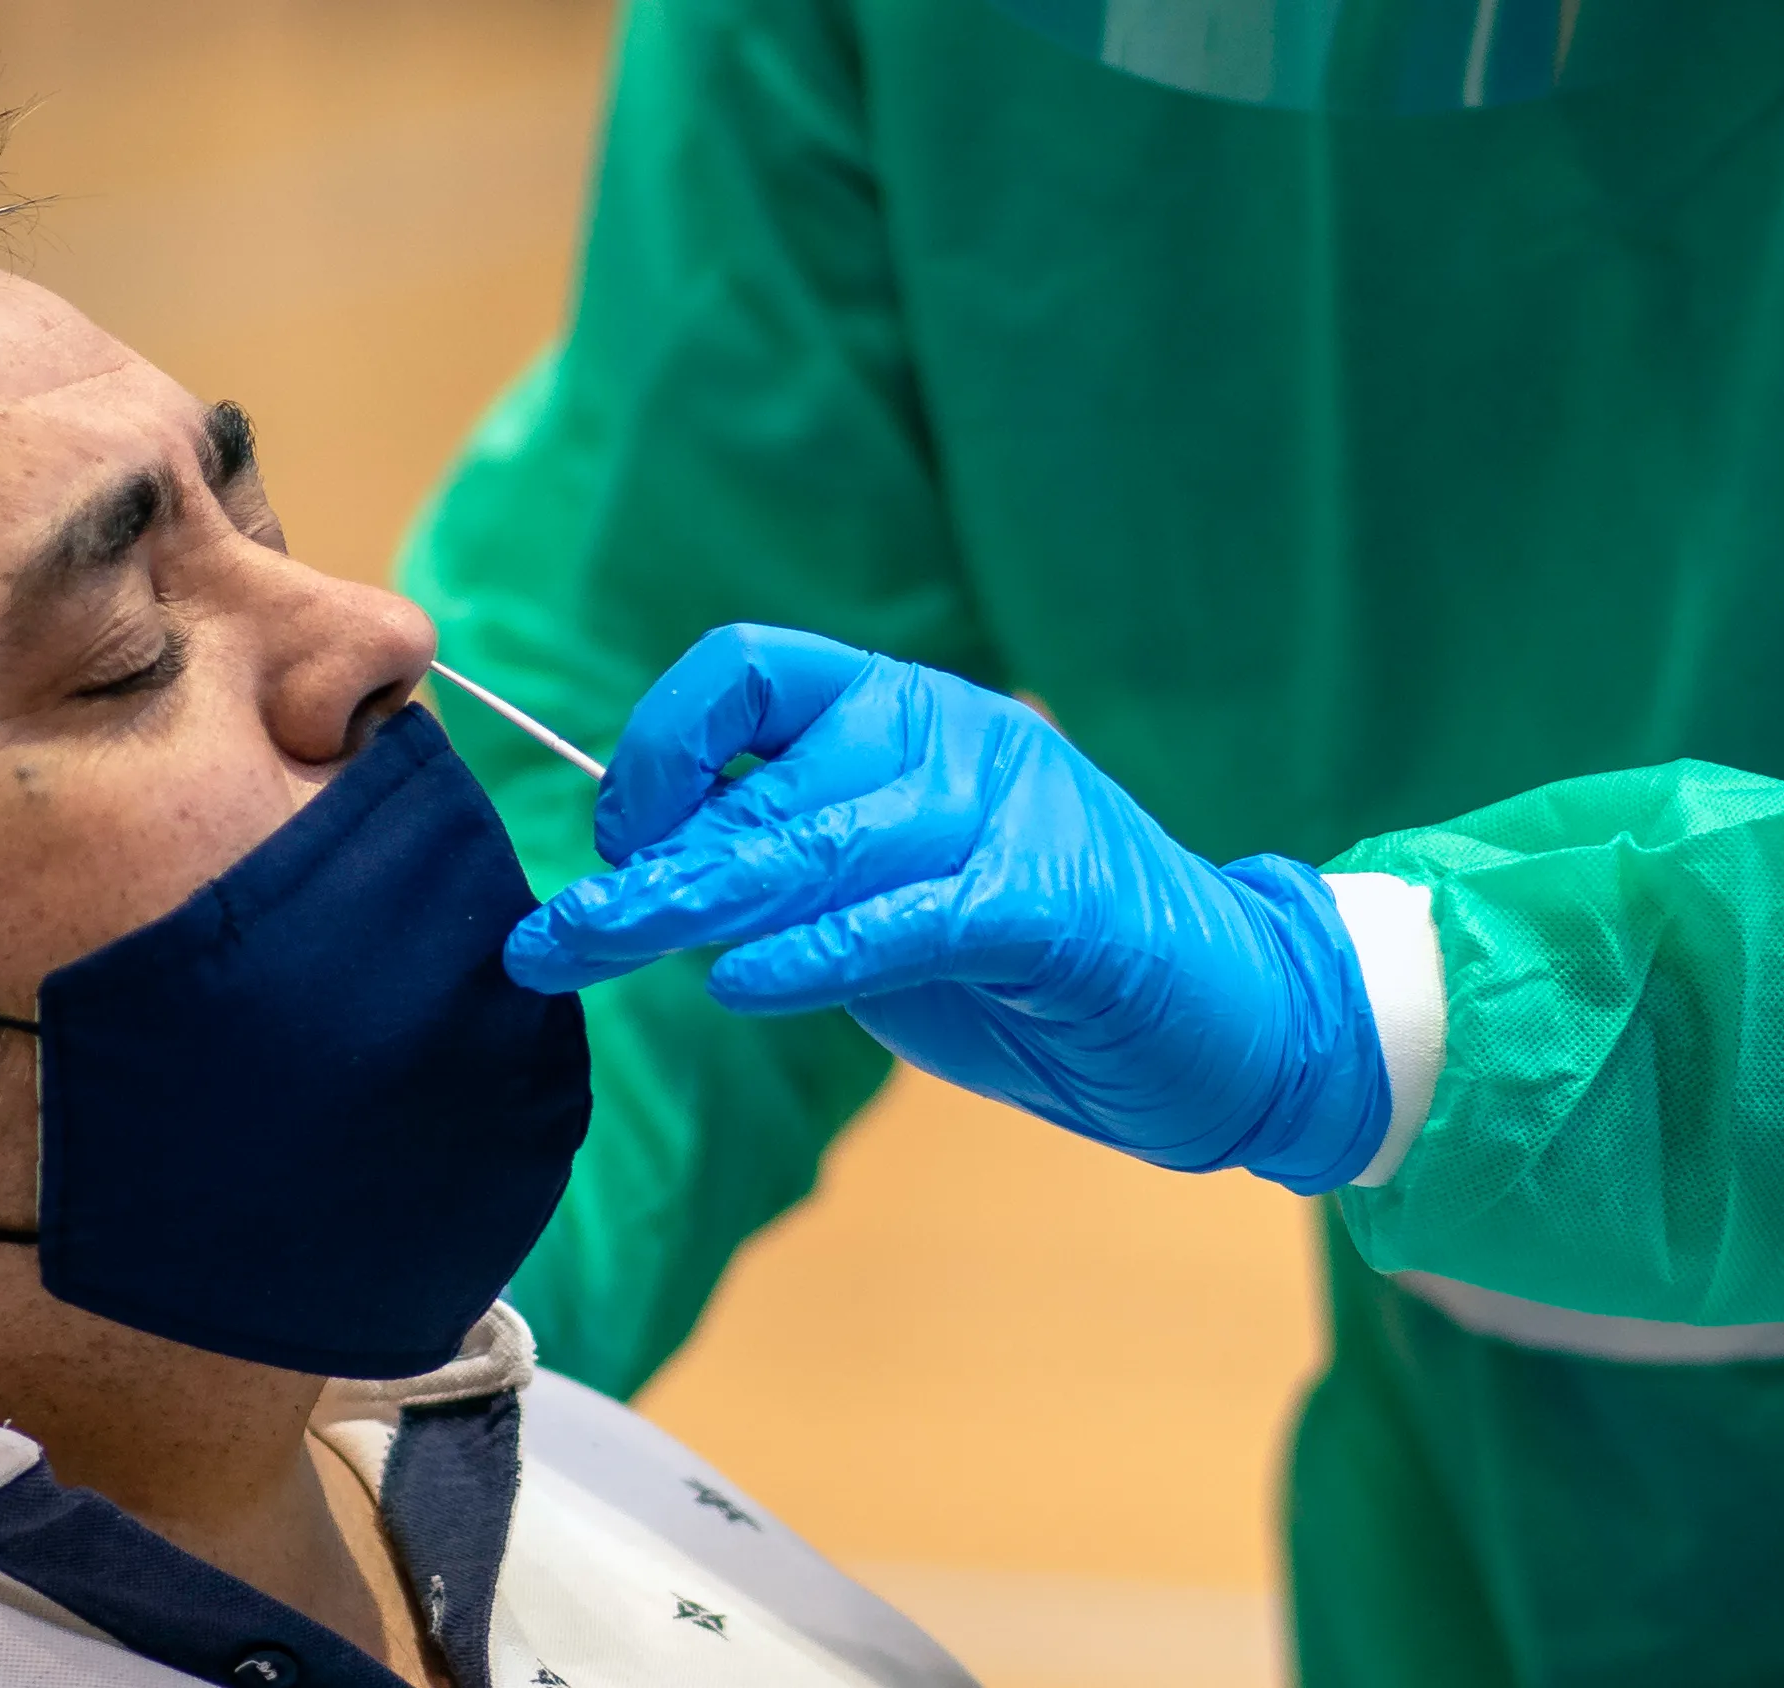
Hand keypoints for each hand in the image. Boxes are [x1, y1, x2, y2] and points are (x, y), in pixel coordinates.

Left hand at [504, 625, 1389, 1191]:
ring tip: (588, 951)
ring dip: (682, 905)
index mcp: (907, 713)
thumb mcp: (894, 895)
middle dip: (636, 863)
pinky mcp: (1053, 901)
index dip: (659, 744)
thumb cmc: (1040, 962)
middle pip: (759, 779)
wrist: (1238, 1013)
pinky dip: (816, 951)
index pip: (749, 669)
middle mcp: (951, 734)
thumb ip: (793, 868)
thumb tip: (646, 874)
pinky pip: (907, 914)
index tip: (615, 837)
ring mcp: (1009, 808)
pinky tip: (740, 983)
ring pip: (814, 843)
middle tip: (545, 939)